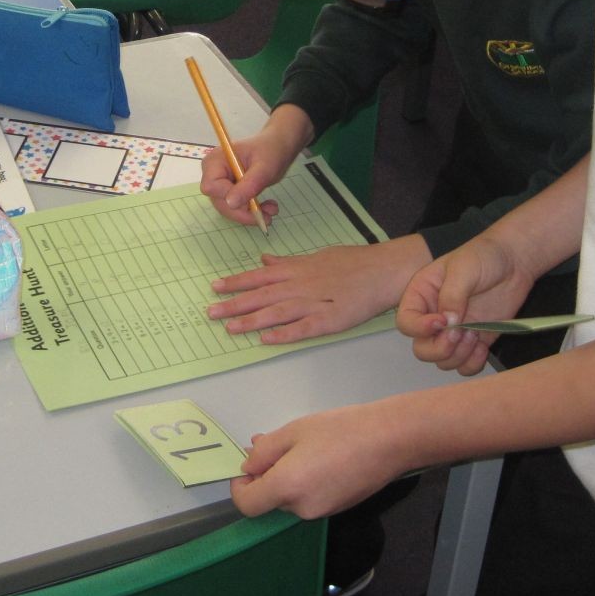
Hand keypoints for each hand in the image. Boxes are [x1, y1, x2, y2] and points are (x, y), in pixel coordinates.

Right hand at [200, 105, 313, 225]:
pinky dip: (252, 211)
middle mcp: (213, 173)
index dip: (229, 198)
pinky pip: (236, 207)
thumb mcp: (264, 168)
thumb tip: (230, 203)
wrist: (279, 146)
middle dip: (243, 212)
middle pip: (219, 201)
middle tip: (268, 215)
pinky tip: (268, 208)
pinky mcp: (229, 190)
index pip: (212, 187)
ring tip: (272, 210)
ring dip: (250, 214)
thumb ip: (248, 184)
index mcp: (215, 161)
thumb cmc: (271, 151)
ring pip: (228, 208)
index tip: (253, 203)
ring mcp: (220, 182)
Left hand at [207, 236, 432, 342]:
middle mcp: (302, 284)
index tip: (215, 288)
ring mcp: (316, 303)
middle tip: (210, 312)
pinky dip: (284, 334)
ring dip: (252, 320)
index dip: (237, 282)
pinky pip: (303, 329)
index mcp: (299, 269)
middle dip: (235, 304)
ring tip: (230, 328)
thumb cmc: (354, 261)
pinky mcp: (330, 320)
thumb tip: (266, 261)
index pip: (261, 276)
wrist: (384, 270)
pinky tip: (267, 340)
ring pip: (278, 312)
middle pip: (263, 295)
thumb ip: (290, 262)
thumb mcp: (319, 255)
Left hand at [231, 401, 407, 518]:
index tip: (249, 465)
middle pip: (271, 500)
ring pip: (293, 499)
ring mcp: (322, 512)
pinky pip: (313, 498)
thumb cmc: (341, 429)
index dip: (241, 486)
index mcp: (286, 487)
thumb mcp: (297, 430)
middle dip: (268, 476)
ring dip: (290, 478)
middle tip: (278, 445)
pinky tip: (327, 458)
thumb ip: (266, 449)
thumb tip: (249, 464)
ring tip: (306, 447)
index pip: (247, 504)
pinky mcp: (339, 508)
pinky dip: (310, 482)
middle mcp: (301, 508)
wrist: (390, 439)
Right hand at [397, 234, 534, 375]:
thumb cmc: (484, 255)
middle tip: (460, 332)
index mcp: (422, 295)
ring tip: (475, 333)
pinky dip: (472, 364)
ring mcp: (454, 332)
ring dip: (459, 354)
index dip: (419, 328)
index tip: (442, 322)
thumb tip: (447, 323)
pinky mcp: (474, 341)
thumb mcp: (464, 268)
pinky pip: (465, 366)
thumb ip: (452, 295)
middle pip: (422, 349)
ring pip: (443, 361)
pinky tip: (483, 346)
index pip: (406, 322)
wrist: (515, 261)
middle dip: (440, 348)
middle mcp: (434, 317)